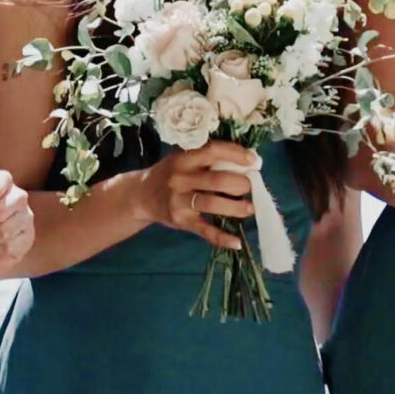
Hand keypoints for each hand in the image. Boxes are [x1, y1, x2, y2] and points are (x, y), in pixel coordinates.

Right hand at [136, 140, 259, 250]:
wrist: (140, 195)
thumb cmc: (171, 173)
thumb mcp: (183, 158)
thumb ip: (208, 157)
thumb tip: (249, 160)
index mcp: (184, 159)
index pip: (213, 151)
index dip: (236, 155)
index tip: (254, 161)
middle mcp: (180, 178)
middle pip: (217, 180)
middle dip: (240, 184)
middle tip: (252, 186)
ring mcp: (180, 201)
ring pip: (213, 204)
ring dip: (236, 207)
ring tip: (251, 208)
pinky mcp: (181, 221)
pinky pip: (205, 230)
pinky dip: (222, 238)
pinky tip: (237, 242)